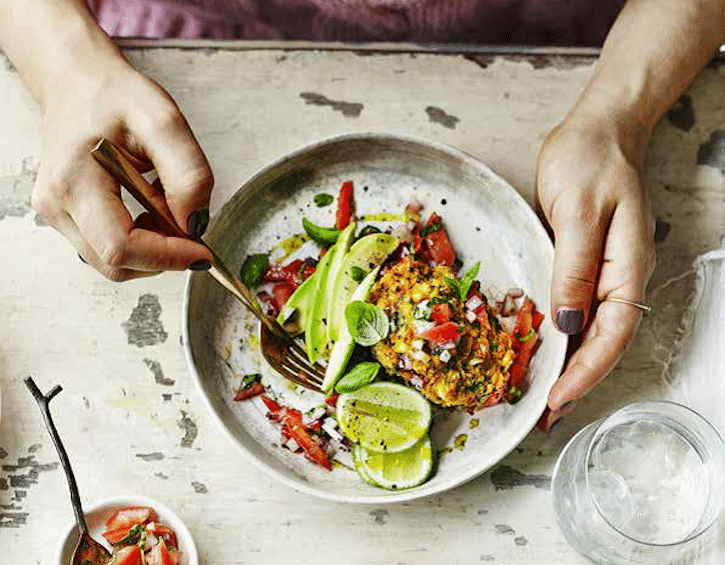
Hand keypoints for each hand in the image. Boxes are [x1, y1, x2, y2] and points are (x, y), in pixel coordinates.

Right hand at [32, 49, 213, 280]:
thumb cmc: (115, 95)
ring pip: (114, 263)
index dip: (167, 257)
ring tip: (164, 205)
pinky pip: (108, 249)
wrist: (78, 81)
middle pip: (117, 265)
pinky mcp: (66, 217)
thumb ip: (188, 174)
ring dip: (152, 249)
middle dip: (162, 256)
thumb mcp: (164, 121)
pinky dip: (139, 241)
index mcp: (74, 181)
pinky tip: (149, 210)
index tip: (202, 250)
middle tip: (188, 223)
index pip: (121, 248)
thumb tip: (196, 223)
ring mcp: (56, 214)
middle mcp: (56, 205)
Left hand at [535, 116, 655, 429]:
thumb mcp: (579, 212)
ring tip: (540, 394)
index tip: (558, 401)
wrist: (595, 132)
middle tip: (544, 413)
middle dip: (576, 380)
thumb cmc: (591, 162)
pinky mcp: (583, 265)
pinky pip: (575, 309)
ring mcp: (603, 272)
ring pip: (589, 330)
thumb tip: (568, 322)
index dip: (585, 372)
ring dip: (567, 363)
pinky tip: (541, 348)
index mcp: (627, 268)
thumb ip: (574, 268)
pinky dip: (560, 335)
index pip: (611, 335)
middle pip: (602, 342)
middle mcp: (619, 277)